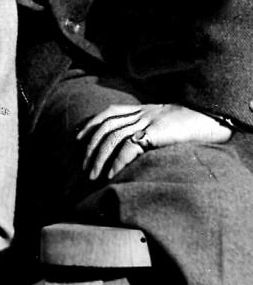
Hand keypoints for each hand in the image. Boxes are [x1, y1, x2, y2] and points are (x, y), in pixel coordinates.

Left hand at [77, 103, 232, 180]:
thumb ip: (146, 128)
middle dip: (90, 146)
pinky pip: (130, 146)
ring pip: (113, 137)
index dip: (90, 124)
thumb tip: (134, 144)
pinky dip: (118, 161)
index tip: (77, 137)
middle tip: (83, 166)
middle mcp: (140, 113)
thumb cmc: (187, 125)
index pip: (107, 113)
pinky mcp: (155, 132)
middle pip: (105, 126)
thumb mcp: (162, 122)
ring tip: (93, 175)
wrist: (208, 119)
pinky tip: (112, 174)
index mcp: (140, 109)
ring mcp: (147, 121)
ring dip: (99, 157)